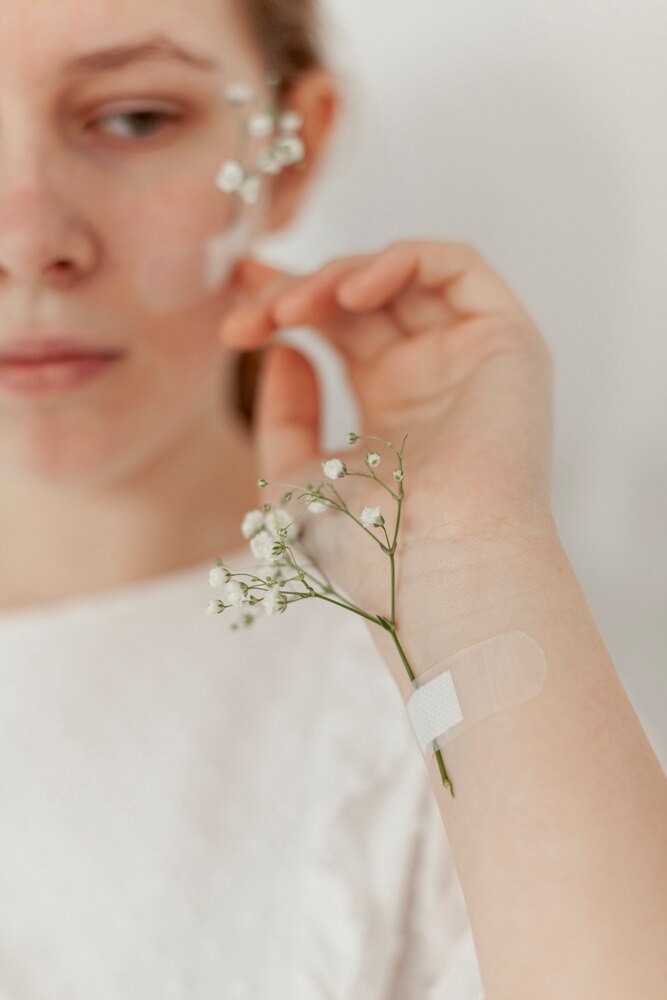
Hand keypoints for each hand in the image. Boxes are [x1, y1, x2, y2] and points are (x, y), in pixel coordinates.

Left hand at [219, 239, 557, 613]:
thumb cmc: (367, 544)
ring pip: (402, 275)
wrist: (435, 568)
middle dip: (297, 290)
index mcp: (392, 410)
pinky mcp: (509, 341)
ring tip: (289, 312)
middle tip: (246, 312)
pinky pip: (458, 266)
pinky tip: (350, 294)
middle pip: (362, 299)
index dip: (287, 303)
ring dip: (337, 277)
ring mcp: (471, 357)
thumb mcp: (296, 479)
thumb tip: (287, 350)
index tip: (233, 305)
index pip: (339, 330)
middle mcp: (432, 378)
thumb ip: (284, 415)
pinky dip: (400, 260)